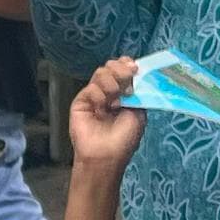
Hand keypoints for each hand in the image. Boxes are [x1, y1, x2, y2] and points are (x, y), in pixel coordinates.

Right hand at [64, 55, 147, 177]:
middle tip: (127, 79)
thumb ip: (137, 92)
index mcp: (124, 94)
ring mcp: (94, 96)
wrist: (105, 155)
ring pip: (100, 73)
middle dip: (120, 69)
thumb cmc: (124, 139)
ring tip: (114, 100)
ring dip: (111, 82)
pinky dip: (99, 95)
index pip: (124, 69)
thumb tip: (136, 73)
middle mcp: (109, 92)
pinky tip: (102, 109)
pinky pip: (90, 88)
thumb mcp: (138, 113)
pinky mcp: (81, 101)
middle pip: (112, 66)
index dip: (128, 65)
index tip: (134, 68)